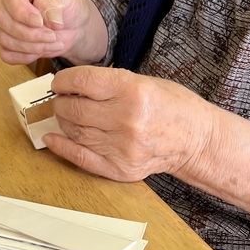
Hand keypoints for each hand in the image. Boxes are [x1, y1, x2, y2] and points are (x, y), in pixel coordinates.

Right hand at [0, 0, 106, 64]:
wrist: (69, 22)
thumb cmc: (64, 3)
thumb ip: (54, 3)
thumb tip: (49, 18)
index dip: (23, 12)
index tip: (40, 22)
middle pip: (4, 20)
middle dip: (30, 34)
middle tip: (52, 36)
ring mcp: (2, 21)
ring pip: (5, 39)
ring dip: (31, 47)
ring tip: (52, 42)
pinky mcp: (4, 40)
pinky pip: (6, 54)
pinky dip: (24, 57)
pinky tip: (40, 50)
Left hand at [43, 66, 216, 182]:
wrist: (197, 139)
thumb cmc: (171, 105)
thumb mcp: (143, 81)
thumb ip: (108, 83)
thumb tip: (71, 85)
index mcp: (132, 91)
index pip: (82, 82)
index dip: (64, 81)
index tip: (59, 82)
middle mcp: (126, 120)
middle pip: (74, 109)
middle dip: (60, 102)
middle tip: (61, 99)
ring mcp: (123, 148)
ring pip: (75, 132)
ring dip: (63, 121)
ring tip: (66, 114)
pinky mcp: (120, 169)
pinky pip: (81, 158)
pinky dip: (61, 147)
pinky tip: (51, 138)